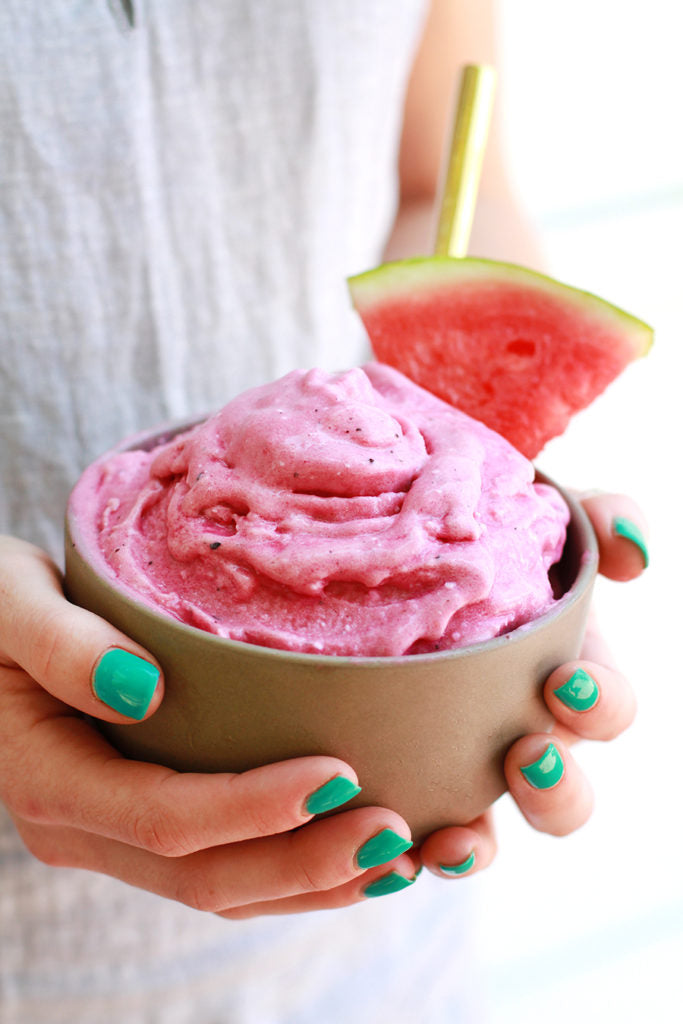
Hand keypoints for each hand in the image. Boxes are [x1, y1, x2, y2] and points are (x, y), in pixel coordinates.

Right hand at [0, 537, 418, 919]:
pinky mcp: (151, 817)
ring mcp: (121, 833)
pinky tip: (360, 850)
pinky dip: (299, 866)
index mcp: (54, 782)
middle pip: (208, 876)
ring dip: (318, 882)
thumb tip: (143, 686)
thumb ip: (61, 645)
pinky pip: (229, 861)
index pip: (165, 818)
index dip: (252, 807)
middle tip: (396, 833)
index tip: (337, 774)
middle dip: (308, 863)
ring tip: (404, 856)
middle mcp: (89, 828)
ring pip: (227, 887)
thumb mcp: (9, 604)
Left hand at [419, 492, 647, 878]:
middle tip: (524, 754)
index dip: (602, 706)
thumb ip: (599, 517)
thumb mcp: (539, 512)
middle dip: (555, 788)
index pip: (609, 708)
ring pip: (489, 830)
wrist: (392, 543)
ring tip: (452, 841)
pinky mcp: (404, 778)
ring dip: (480, 845)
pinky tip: (386, 849)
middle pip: (563, 792)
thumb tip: (633, 548)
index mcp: (565, 676)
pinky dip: (407, 851)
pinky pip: (411, 832)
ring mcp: (462, 764)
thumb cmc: (479, 534)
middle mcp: (522, 730)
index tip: (566, 681)